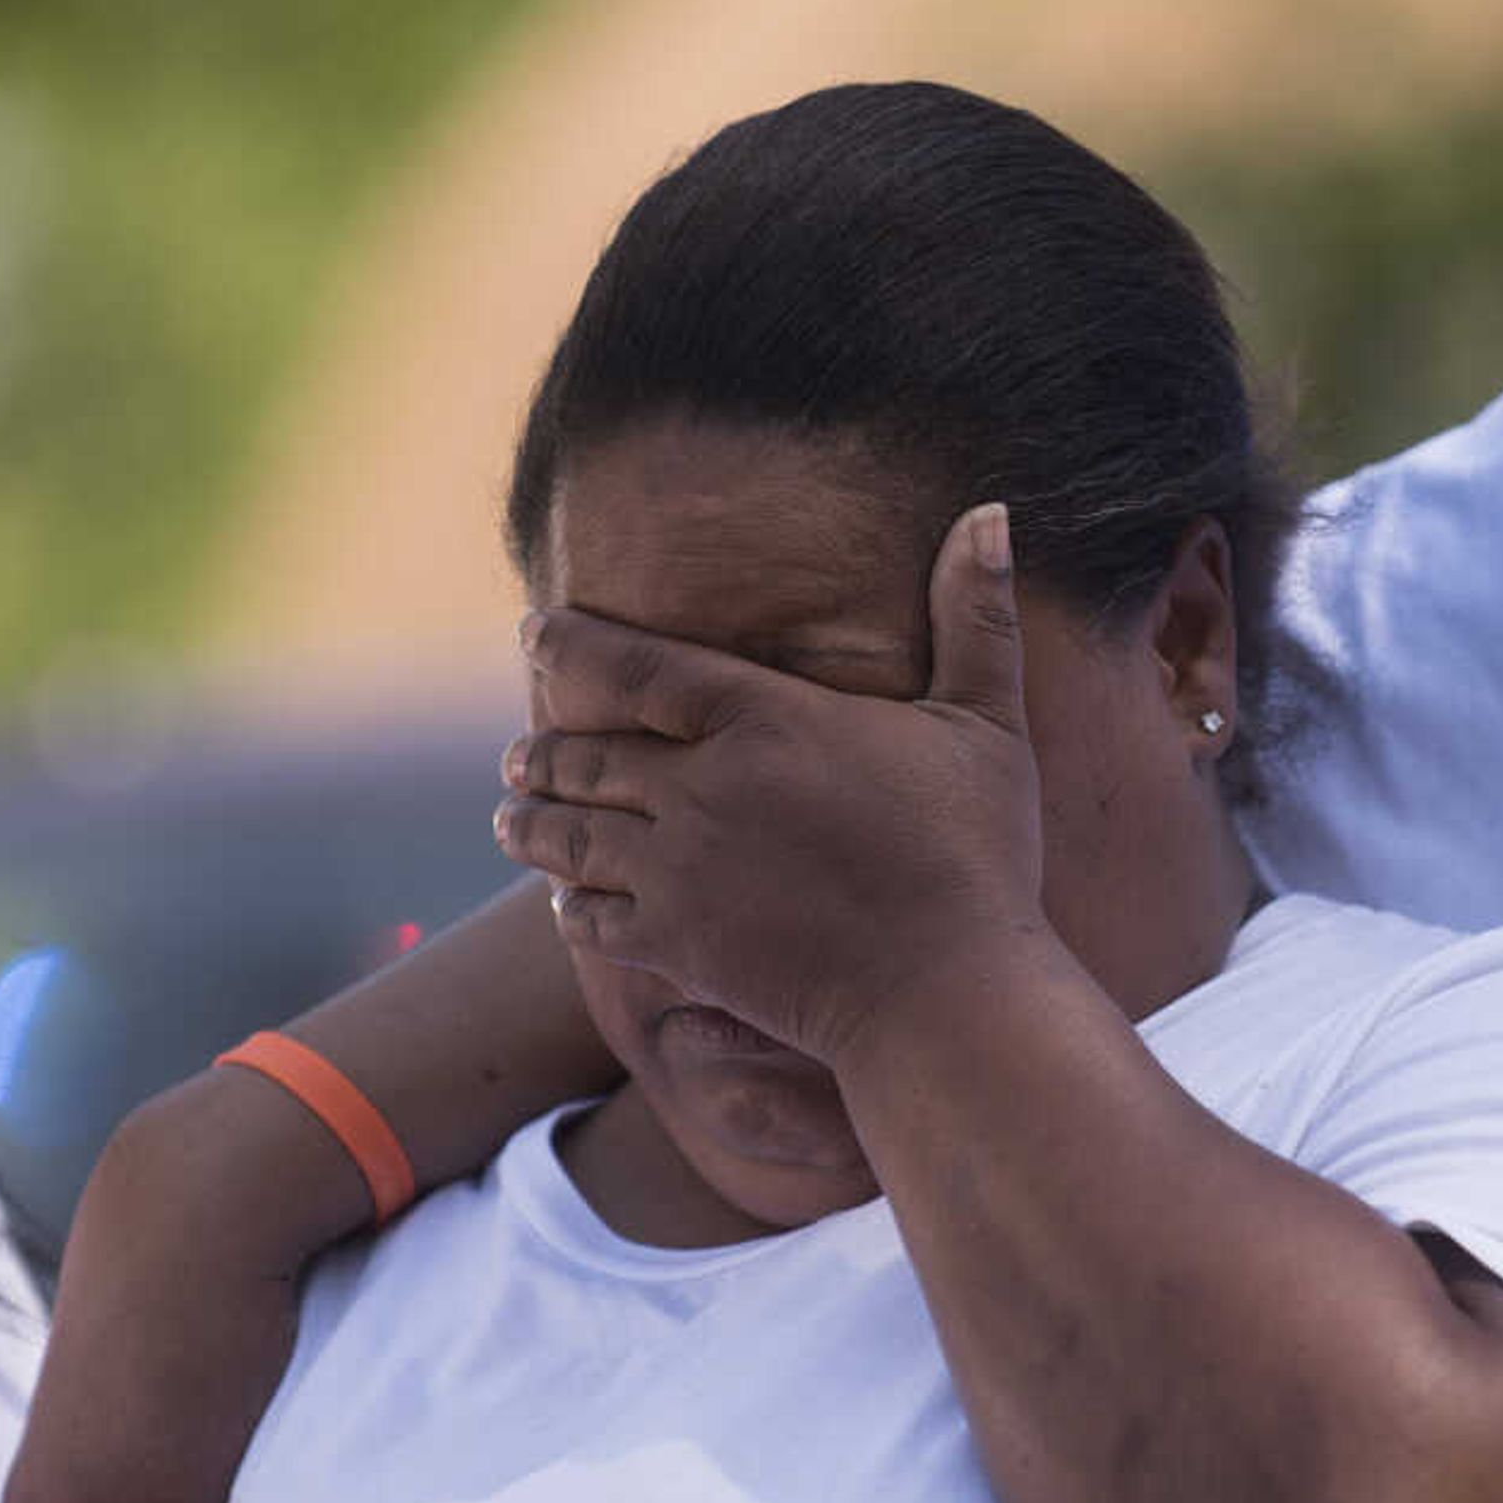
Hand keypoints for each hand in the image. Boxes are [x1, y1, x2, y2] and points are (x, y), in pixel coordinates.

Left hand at [493, 503, 1048, 1066]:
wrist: (946, 992)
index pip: (634, 664)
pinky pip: (591, 920)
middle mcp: (701, 786)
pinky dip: (569, 906)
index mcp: (762, 716)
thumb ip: (975, 616)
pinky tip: (565, 903)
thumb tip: (992, 511)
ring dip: (531, 824)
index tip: (533, 630)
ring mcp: (679, 871)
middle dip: (539, 752)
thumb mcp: (985, 723)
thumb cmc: (978, 854)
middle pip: (583, 755)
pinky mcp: (677, 947)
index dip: (572, 644)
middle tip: (515, 754)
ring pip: (570, 837)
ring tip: (509, 818)